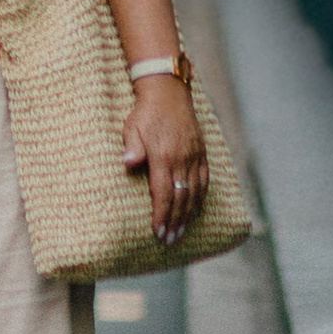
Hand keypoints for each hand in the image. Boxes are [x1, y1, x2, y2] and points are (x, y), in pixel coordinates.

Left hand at [122, 76, 206, 242]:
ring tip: (181, 232)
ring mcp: (194, 157)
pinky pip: (204, 180)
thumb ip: (132, 148)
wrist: (169, 92)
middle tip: (169, 241)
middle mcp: (181, 159)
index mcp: (163, 156)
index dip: (161, 215)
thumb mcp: (132, 127)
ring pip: (193, 193)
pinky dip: (200, 198)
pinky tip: (195, 210)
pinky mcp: (201, 153)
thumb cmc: (145, 113)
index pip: (163, 193)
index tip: (158, 232)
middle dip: (174, 222)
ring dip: (188, 215)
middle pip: (179, 198)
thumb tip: (127, 164)